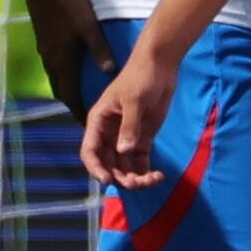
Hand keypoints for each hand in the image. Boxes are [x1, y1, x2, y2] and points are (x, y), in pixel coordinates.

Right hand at [11, 0, 113, 107]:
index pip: (70, 96)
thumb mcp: (89, 28)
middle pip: (61, 91)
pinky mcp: (43, 43)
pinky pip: (53, 69)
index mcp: (63, 61)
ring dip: (67, 91)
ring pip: (56, 80)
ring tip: (80, 97)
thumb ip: (100, 50)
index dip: (79, 112)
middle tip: (86, 114)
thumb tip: (110, 72)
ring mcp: (45, 52)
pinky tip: (72, 72)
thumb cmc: (67, 6)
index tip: (88, 125)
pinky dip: (63, 78)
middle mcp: (51, 61)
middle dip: (73, 105)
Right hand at [83, 48, 175, 187]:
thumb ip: (129, 126)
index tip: (107, 180)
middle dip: (120, 177)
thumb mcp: (134, 100)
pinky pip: (140, 163)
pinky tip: (158, 176)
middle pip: (108, 164)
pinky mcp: (142, 140)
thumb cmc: (140, 77)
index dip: (95, 168)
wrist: (160, 66)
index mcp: (99, 122)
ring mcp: (126, 138)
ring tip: (152, 180)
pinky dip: (147, 173)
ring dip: (135, 179)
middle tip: (138, 183)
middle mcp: (109, 134)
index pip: (89, 151)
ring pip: (124, 168)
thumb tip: (124, 152)